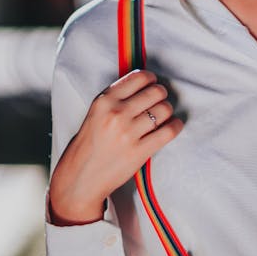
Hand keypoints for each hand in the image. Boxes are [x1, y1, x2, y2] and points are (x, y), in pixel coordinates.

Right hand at [48, 69, 183, 225]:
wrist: (80, 178)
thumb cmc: (89, 145)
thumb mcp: (96, 113)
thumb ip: (117, 98)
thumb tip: (146, 84)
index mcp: (104, 101)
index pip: (139, 77)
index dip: (151, 79)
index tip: (153, 84)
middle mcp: (116, 113)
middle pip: (156, 92)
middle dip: (161, 95)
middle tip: (159, 102)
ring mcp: (128, 133)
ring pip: (165, 109)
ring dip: (167, 112)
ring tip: (162, 117)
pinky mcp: (139, 151)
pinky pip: (169, 131)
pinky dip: (176, 126)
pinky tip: (172, 126)